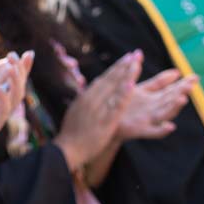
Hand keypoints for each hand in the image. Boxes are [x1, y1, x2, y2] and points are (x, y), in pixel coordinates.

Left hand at [0, 42, 33, 146]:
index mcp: (2, 92)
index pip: (16, 76)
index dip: (23, 66)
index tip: (26, 53)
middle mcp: (5, 103)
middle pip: (19, 85)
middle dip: (19, 70)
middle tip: (14, 57)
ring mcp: (0, 114)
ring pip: (15, 97)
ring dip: (14, 82)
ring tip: (10, 68)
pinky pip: (2, 112)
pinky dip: (3, 100)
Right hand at [53, 51, 142, 169]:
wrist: (66, 150)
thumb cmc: (72, 133)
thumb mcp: (77, 111)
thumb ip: (86, 99)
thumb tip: (93, 87)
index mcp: (85, 97)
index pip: (104, 78)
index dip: (117, 67)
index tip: (128, 57)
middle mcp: (91, 100)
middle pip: (110, 79)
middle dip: (124, 65)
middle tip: (136, 53)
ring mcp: (97, 110)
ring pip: (113, 89)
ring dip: (126, 75)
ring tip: (136, 63)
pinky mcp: (104, 122)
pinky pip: (115, 107)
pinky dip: (123, 95)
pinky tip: (131, 86)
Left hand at [116, 69, 196, 140]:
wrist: (107, 123)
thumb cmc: (125, 106)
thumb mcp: (143, 90)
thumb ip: (159, 82)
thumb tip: (176, 71)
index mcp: (155, 97)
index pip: (172, 89)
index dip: (183, 83)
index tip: (195, 77)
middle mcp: (154, 108)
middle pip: (170, 99)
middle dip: (181, 92)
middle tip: (191, 85)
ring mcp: (149, 119)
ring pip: (165, 113)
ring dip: (175, 107)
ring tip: (183, 99)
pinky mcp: (140, 130)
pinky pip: (153, 132)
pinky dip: (162, 130)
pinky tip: (171, 126)